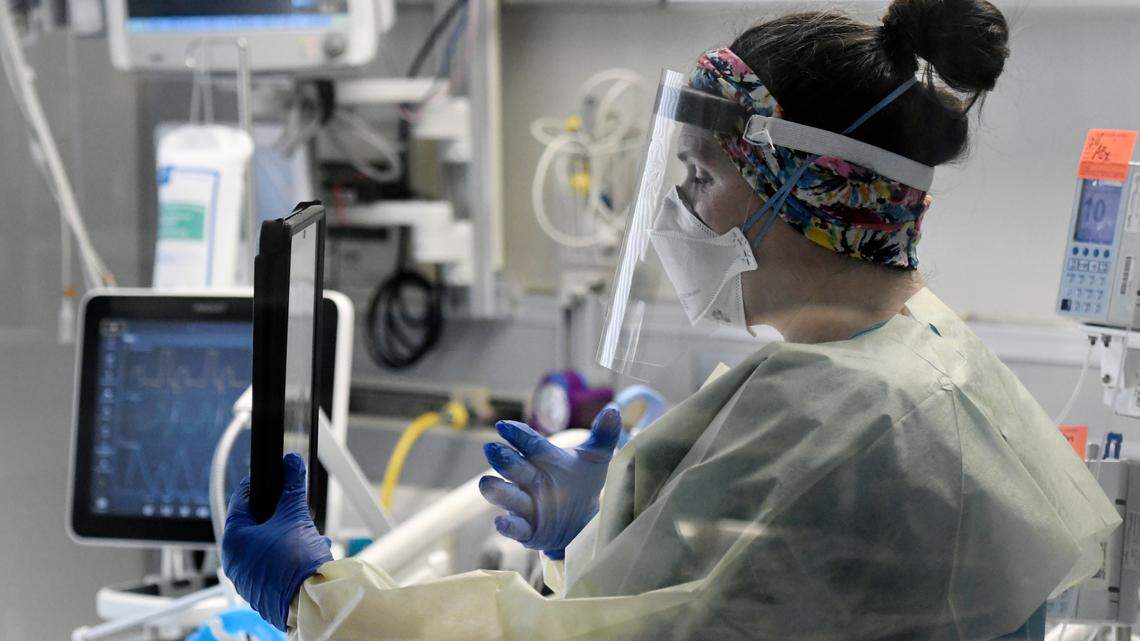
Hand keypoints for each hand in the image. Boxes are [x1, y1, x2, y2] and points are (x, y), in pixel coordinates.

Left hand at [222, 453, 332, 630]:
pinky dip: (288, 555)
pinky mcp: (260, 590)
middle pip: (255, 523)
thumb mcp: (295, 516)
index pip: (241, 499)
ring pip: (265, 544)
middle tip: (295, 509)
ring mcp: (246, 578)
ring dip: (286, 535)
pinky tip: (307, 552)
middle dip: (279, 514)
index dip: (258, 484)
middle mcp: (234, 560)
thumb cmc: (295, 563)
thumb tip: (292, 463)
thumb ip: (292, 487)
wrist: (309, 602)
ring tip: (306, 535)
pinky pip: (272, 563)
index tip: (273, 476)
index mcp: (233, 539)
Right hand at [479, 407, 621, 558]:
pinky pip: (513, 527)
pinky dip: (508, 526)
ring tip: (488, 484)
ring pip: (504, 494)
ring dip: (496, 490)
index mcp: (543, 458)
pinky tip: (503, 522)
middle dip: (502, 459)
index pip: (529, 443)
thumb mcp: (596, 459)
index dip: (516, 434)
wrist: (583, 521)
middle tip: (493, 449)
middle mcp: (528, 479)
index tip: (504, 426)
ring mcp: (524, 504)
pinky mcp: (525, 529)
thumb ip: (603, 436)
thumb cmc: (582, 483)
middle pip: (511, 466)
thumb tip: (613, 411)